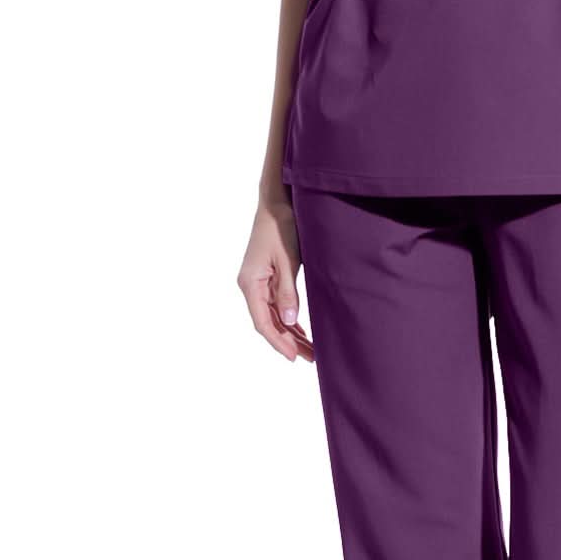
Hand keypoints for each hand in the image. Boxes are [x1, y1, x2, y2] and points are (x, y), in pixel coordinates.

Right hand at [238, 192, 313, 361]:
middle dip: (288, 342)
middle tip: (311, 358)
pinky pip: (276, 305)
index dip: (278, 341)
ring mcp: (258, 282)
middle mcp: (250, 285)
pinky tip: (300, 331)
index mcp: (250, 283)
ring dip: (290, 333)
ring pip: (273, 316)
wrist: (276, 201)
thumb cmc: (281, 226)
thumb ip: (287, 292)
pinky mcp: (267, 277)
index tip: (293, 357)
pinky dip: (288, 319)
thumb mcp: (287, 259)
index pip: (262, 322)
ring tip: (309, 350)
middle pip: (268, 322)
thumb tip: (289, 322)